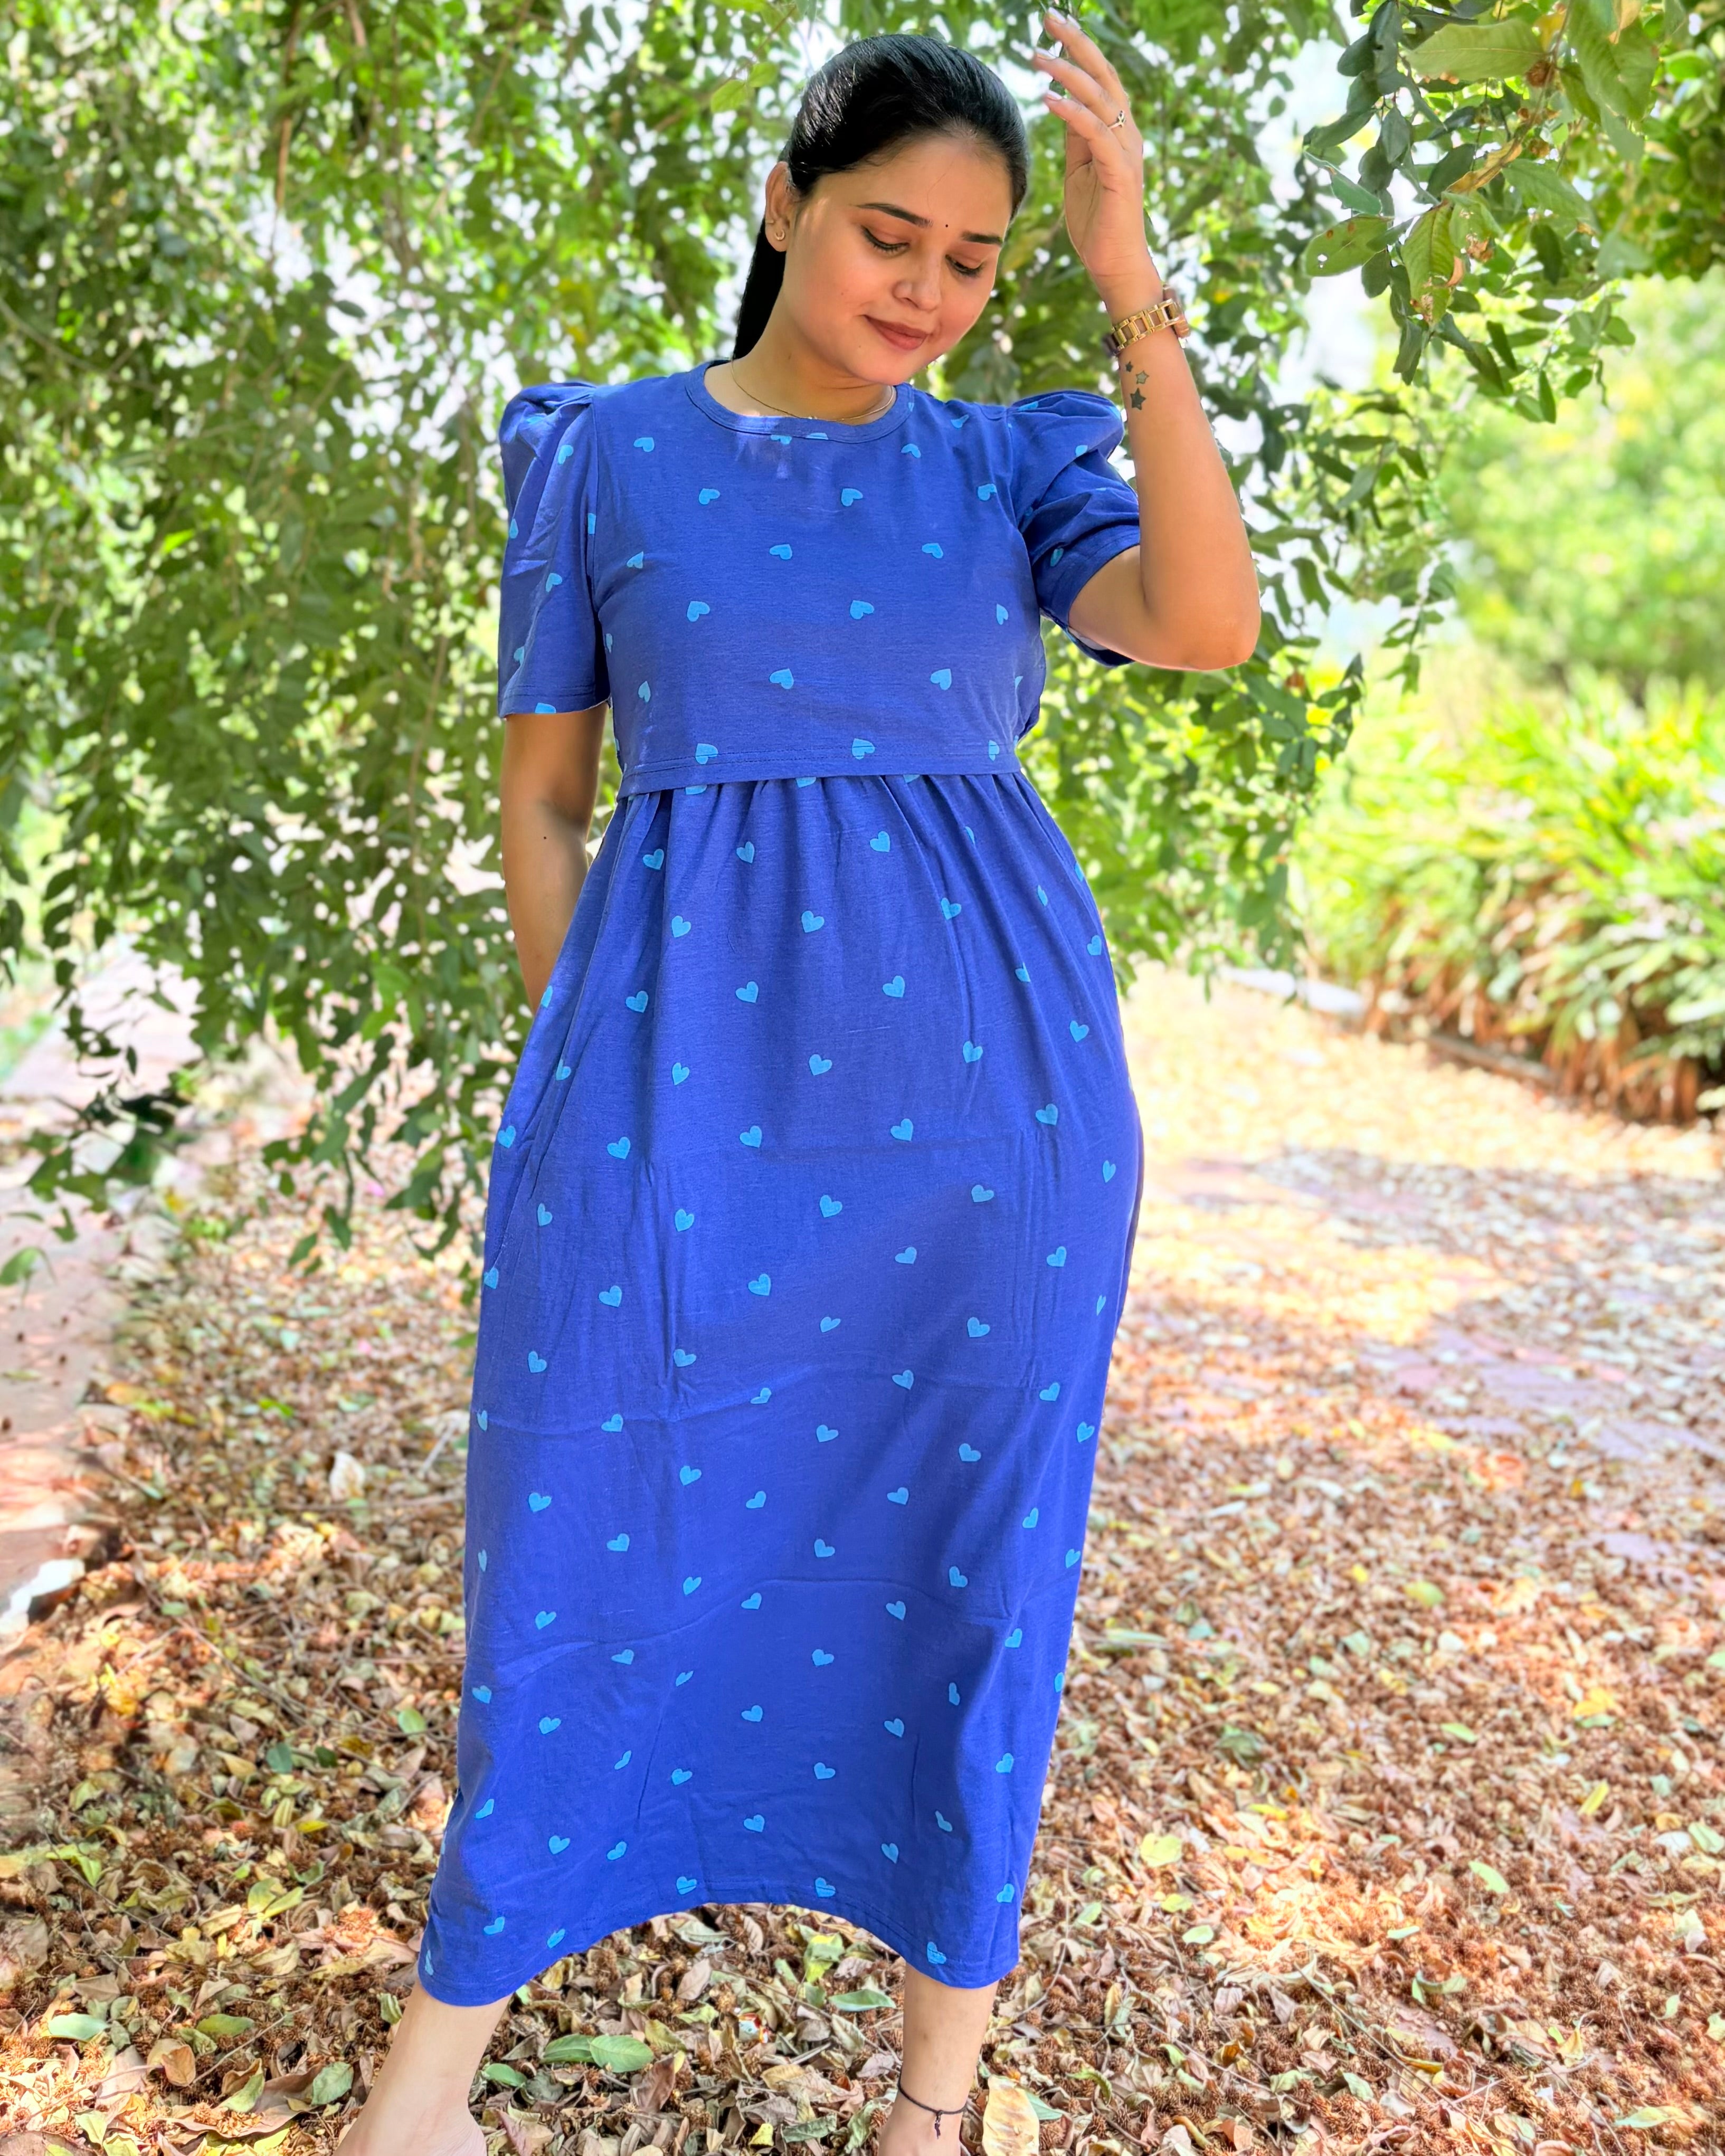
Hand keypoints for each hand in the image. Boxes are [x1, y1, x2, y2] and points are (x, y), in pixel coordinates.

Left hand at [1031, 8, 1159, 312]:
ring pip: (1100, 99)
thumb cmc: (1096, 221)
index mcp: (1117, 132)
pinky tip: (1049, 98)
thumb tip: (1058, 100)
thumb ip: (1075, 136)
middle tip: (1048, 17)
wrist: (1114, 264)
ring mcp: (1126, 153)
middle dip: (1076, 44)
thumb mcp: (1079, 169)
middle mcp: (1127, 135)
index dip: (1078, 50)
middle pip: (1104, 76)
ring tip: (1037, 56)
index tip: (1051, 26)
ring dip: (1067, 74)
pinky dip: (1073, 114)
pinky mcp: (1120, 174)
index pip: (1099, 79)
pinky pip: (1096, 134)